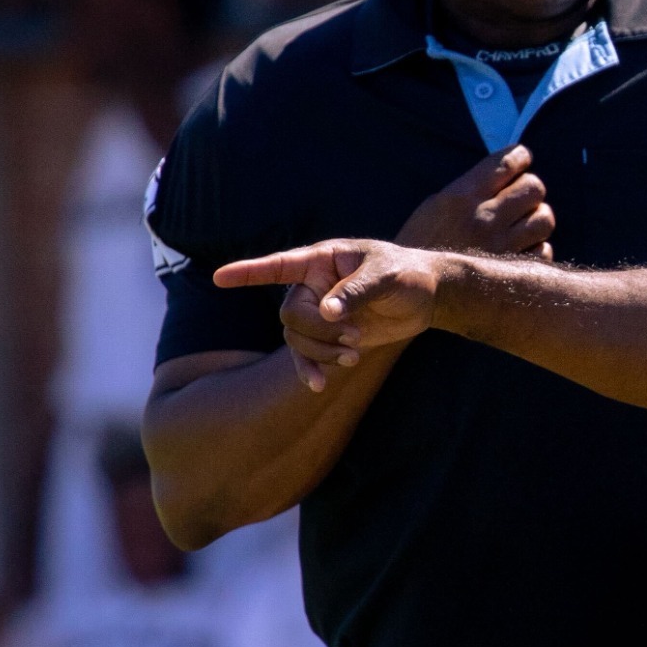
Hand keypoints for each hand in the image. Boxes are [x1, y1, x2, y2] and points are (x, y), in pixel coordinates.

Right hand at [215, 241, 441, 391]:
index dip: (249, 272)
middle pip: (291, 314)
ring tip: (355, 355)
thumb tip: (326, 311)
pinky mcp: (328, 336)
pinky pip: (305, 355)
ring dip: (322, 352)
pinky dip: (310, 369)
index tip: (219, 278)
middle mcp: (312, 286)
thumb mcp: (387, 277)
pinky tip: (318, 385)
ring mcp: (317, 312)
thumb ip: (357, 291)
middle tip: (355, 337)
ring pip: (296, 338)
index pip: (279, 265)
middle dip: (318, 331)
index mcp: (322, 261)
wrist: (426, 297)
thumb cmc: (407, 275)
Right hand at [398, 144, 554, 257]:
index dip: (519, 157)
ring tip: (523, 223)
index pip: (507, 162)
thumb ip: (470, 190)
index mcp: (461, 197)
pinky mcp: (509, 271)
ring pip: (544, 218)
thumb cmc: (422, 245)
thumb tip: (507, 172)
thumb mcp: (435, 207)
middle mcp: (483, 218)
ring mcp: (499, 246)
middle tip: (520, 197)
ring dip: (537, 218)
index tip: (520, 160)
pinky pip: (543, 251)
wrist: (410, 291)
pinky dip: (536, 248)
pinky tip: (521, 249)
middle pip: (534, 188)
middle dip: (529, 189)